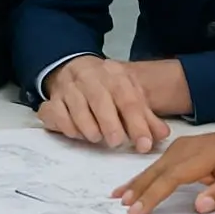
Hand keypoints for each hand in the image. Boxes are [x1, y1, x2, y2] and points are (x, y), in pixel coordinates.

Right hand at [39, 56, 169, 152]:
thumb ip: (146, 117)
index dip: (138, 124)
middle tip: (117, 142)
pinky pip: (55, 114)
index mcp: (114, 75)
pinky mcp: (52, 99)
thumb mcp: (129, 95)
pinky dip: (66, 127)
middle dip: (110, 124)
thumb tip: (162, 135)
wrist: (74, 68)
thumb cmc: (106, 88)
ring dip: (87, 127)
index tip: (144, 145)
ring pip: (76, 107)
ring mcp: (68, 87)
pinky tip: (77, 133)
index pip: (128, 99)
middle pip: (100, 100)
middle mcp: (90, 77)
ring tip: (96, 138)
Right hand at [114, 123, 214, 213]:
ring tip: (119, 199)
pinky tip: (132, 185)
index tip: (138, 211)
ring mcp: (183, 146)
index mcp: (206, 156)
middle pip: (159, 170)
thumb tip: (199, 205)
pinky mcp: (180, 148)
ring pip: (155, 166)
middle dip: (140, 189)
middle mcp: (189, 148)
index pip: (174, 176)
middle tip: (123, 208)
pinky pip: (158, 164)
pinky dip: (144, 175)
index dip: (154, 194)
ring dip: (137, 183)